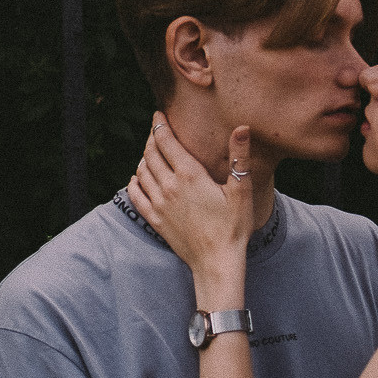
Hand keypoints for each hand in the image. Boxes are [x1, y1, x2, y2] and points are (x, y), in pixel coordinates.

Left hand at [125, 115, 254, 285]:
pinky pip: (135, 194)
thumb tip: (241, 128)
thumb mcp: (242, 191)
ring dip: (144, 157)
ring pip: (141, 171)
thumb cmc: (234, 227)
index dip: (160, 124)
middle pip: (151, 153)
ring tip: (151, 151)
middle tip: (156, 129)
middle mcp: (169, 186)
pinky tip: (138, 178)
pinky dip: (134, 181)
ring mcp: (158, 204)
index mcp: (190, 175)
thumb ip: (239, 158)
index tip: (158, 114)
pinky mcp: (154, 219)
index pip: (166, 141)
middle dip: (152, 138)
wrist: (216, 263)